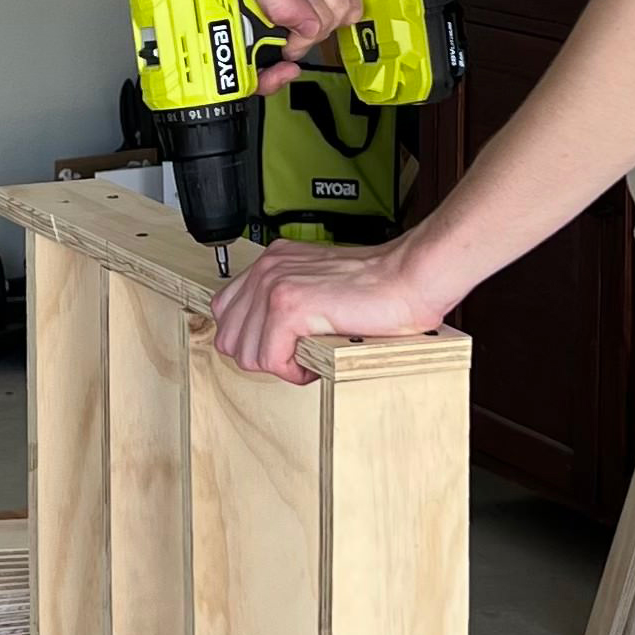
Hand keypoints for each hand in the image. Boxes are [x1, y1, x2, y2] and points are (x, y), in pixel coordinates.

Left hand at [209, 237, 446, 383]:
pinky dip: (294, 371)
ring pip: (246, 354)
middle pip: (229, 337)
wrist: (408, 280)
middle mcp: (267, 270)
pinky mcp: (289, 307)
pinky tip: (317, 359)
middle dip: (262, 358)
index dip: (253, 341)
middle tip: (298, 356)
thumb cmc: (376, 291)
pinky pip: (270, 360)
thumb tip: (267, 340)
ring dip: (280, 366)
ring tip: (311, 356)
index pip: (226, 313)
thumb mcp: (318, 288)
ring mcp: (275, 286)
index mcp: (271, 263)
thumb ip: (288, 303)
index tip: (283, 347)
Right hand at [235, 0, 360, 94]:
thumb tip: (300, 29)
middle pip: (297, 45)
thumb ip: (275, 0)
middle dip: (311, 21)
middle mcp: (268, 6)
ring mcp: (298, 1)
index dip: (268, 72)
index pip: (253, 56)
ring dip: (331, 5)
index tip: (286, 70)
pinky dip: (347, 2)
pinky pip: (342, 15)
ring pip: (323, 31)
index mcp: (243, 4)